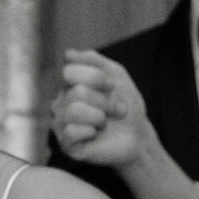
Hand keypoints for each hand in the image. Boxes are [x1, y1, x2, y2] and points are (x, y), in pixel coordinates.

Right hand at [50, 49, 152, 170]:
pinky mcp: (66, 144)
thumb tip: (68, 54)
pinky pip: (70, 132)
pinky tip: (95, 134)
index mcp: (69, 85)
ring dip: (99, 116)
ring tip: (106, 122)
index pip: (69, 71)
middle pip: (77, 92)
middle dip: (104, 100)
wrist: (137, 136)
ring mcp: (61, 124)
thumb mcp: (116, 76)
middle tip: (117, 109)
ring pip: (73, 111)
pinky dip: (91, 131)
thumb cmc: (126, 106)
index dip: (95, 77)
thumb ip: (94, 61)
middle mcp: (60, 102)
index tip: (111, 86)